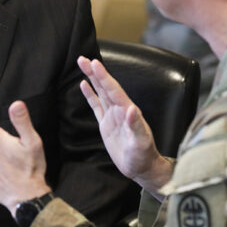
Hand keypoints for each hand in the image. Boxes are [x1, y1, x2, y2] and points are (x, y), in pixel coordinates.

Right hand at [77, 56, 171, 195]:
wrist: (141, 168)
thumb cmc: (143, 156)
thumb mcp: (141, 143)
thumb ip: (137, 126)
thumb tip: (132, 109)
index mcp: (127, 111)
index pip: (114, 90)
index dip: (104, 77)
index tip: (95, 63)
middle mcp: (120, 110)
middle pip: (105, 86)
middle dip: (95, 72)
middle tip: (82, 58)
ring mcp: (112, 116)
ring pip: (100, 92)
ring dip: (92, 78)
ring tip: (82, 63)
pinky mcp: (106, 124)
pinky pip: (96, 106)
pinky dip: (90, 94)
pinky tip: (84, 84)